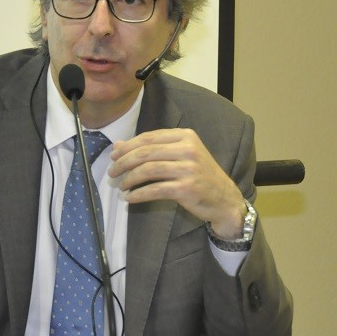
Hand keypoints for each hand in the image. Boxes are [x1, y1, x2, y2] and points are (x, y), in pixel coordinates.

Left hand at [109, 128, 245, 237]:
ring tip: (121, 185)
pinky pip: (155, 189)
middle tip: (112, 172)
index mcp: (185, 136)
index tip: (114, 155)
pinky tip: (130, 198)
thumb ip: (152, 149)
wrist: (225, 199)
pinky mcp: (186, 188)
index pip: (149, 138)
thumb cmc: (200, 175)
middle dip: (124, 162)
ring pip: (148, 170)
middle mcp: (188, 149)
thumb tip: (118, 146)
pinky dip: (139, 194)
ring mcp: (188, 169)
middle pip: (146, 152)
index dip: (127, 146)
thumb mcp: (180, 156)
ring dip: (129, 178)